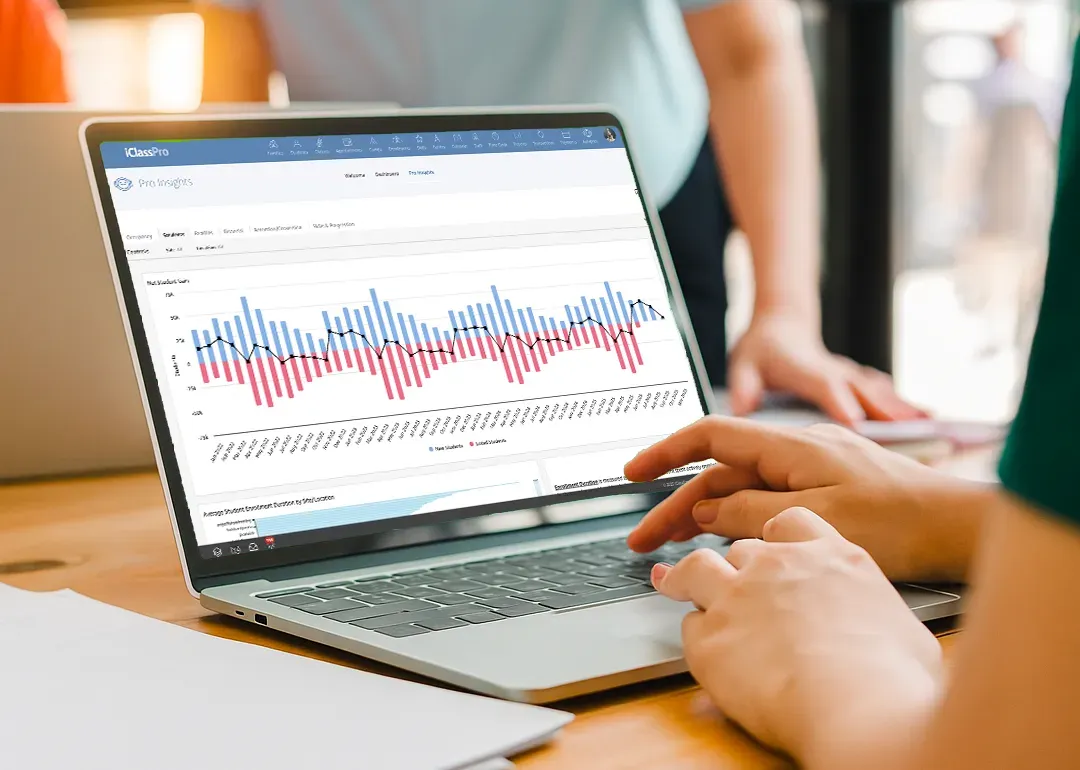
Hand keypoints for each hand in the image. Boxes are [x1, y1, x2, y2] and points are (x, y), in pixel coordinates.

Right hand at [626, 417, 986, 580]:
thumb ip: (753, 512)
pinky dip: (737, 517)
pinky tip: (723, 539)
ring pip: (741, 488)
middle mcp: (795, 450)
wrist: (956, 526)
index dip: (666, 452)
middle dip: (676, 505)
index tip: (633, 474)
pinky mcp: (822, 487)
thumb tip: (708, 509)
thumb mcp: (816, 521)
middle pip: (720, 473)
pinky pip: (765, 498)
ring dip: (703, 515)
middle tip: (642, 542)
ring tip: (669, 546)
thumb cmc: (900, 522)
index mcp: (790, 446)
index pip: (712, 437)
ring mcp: (809, 468)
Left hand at [654, 507, 941, 764]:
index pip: (790, 522)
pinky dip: (694, 635)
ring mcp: (736, 597)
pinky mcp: (708, 638)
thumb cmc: (891, 676)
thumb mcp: (902, 629)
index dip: (777, 537)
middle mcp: (777, 566)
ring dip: (685, 576)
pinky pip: (689, 626)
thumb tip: (884, 635)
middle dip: (738, 566)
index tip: (774, 547)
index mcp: (830, 556)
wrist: (855, 705)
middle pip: (742, 549)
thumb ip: (874, 615)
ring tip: (672, 580)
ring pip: (697, 568)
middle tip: (735, 583)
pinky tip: (699, 648)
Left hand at [728, 312, 926, 423]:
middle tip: (913, 431)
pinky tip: (932, 423)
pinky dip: (907, 408)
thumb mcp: (744, 365)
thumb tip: (742, 409)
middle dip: (886, 411)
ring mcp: (851, 376)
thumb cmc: (761, 350)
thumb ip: (744, 387)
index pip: (824, 386)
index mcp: (806, 369)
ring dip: (905, 409)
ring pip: (881, 393)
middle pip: (863, 392)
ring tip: (933, 426)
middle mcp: (834, 371)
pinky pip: (886, 396)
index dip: (840, 402)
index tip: (857, 421)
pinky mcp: (860, 383)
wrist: (782, 324)